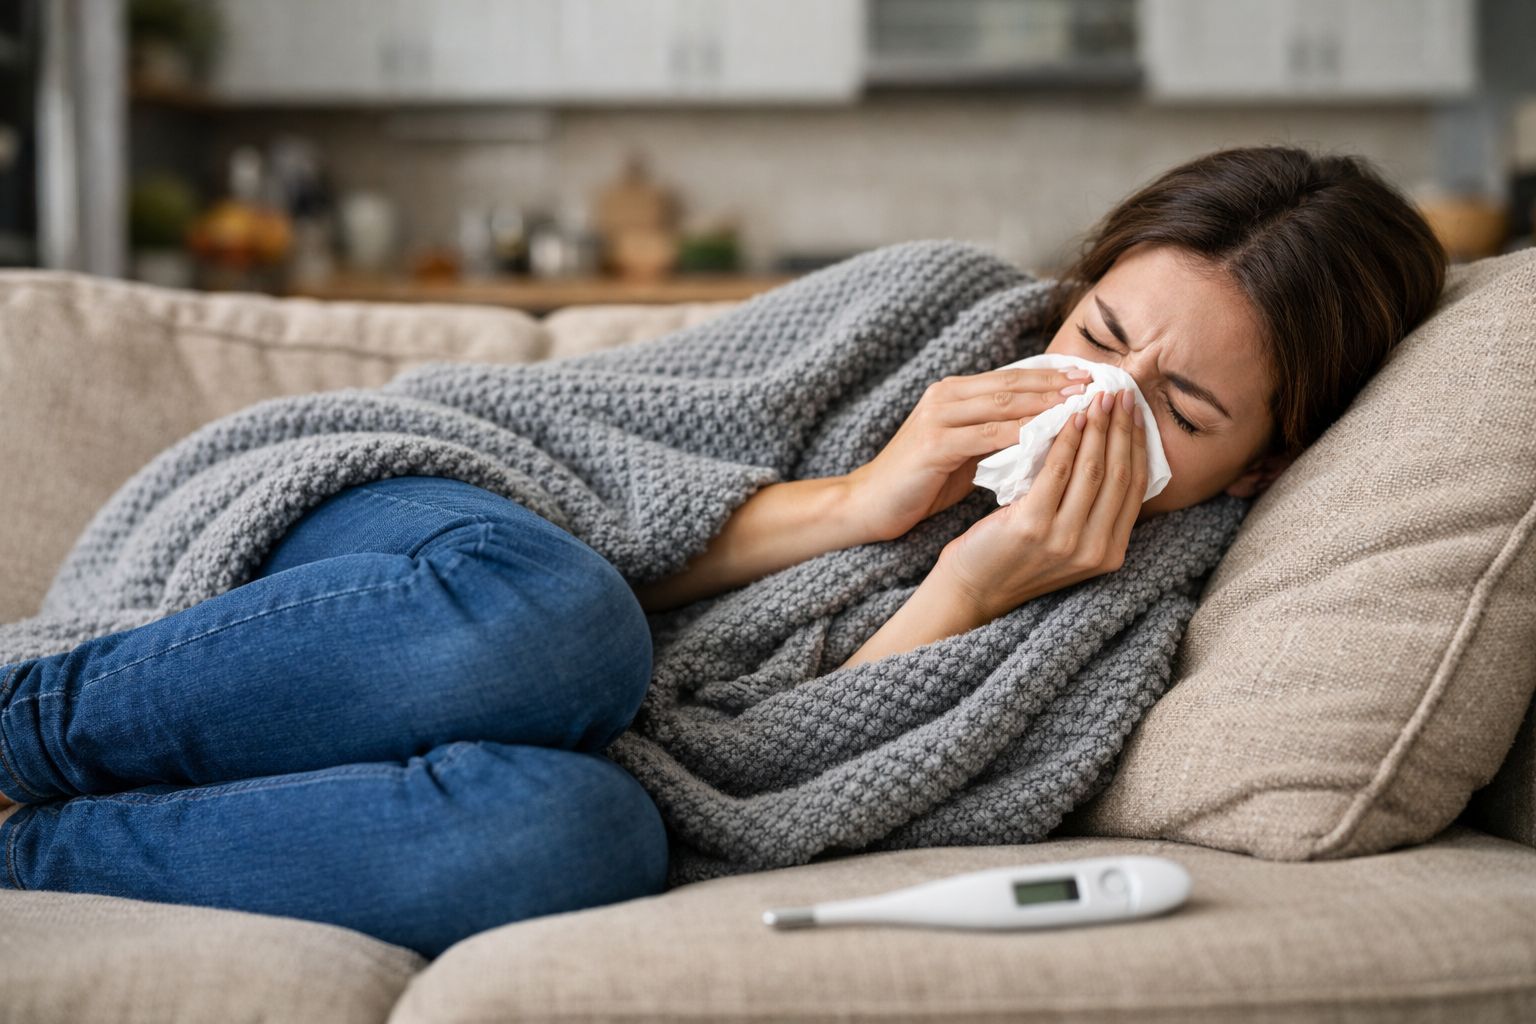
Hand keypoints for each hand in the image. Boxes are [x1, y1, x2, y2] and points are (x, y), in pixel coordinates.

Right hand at [843, 366, 1090, 542]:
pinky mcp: (933, 445)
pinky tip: (1050, 441)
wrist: (867, 504)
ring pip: (1004, 404)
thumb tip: (1049, 433)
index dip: (1054, 376)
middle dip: (1059, 384)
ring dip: (1047, 405)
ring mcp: (938, 418)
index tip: (1093, 380)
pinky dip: (1022, 436)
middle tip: (1100, 387)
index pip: (1013, 376)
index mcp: (954, 392)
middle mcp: (945, 396)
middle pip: (1013, 383)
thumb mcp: (964, 451)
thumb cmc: (921, 482)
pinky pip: (988, 436)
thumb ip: (997, 436)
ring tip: (1085, 410)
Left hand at [931, 387, 1147, 621]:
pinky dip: (1065, 440)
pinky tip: (1067, 417)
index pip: (1136, 487)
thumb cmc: (1017, 556)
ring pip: (1093, 469)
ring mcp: (1065, 540)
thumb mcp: (1066, 538)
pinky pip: (1056, 472)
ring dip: (1097, 427)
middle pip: (1121, 474)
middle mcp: (1095, 550)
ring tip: (1097, 396)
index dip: (1138, 444)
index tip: (1135, 411)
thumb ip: (1091, 508)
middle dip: (1122, 428)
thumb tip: (1111, 450)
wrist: (974, 588)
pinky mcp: (1033, 527)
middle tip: (1120, 392)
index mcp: (1111, 552)